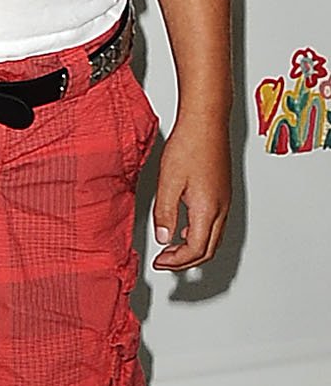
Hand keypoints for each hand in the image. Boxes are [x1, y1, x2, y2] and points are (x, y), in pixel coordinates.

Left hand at [149, 112, 231, 272]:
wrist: (206, 124)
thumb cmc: (189, 146)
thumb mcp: (168, 182)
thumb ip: (165, 213)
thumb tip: (164, 238)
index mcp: (208, 210)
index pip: (196, 250)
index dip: (176, 261)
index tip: (160, 262)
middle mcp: (221, 209)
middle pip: (208, 250)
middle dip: (186, 261)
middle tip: (165, 261)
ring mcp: (225, 202)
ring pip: (214, 239)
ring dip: (194, 249)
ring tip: (171, 248)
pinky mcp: (223, 194)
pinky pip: (215, 225)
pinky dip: (200, 235)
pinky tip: (184, 228)